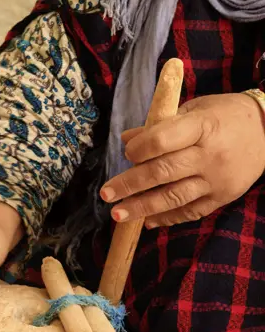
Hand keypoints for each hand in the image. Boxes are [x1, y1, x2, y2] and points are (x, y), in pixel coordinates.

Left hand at [100, 93, 264, 227]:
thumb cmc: (225, 116)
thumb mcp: (195, 109)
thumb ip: (161, 125)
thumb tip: (126, 140)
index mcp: (202, 126)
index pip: (163, 139)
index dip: (140, 148)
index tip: (126, 153)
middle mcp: (210, 155)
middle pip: (163, 172)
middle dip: (130, 185)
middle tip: (106, 194)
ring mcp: (217, 179)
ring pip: (174, 197)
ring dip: (142, 208)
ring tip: (118, 215)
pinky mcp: (223, 197)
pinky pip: (190, 212)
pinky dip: (167, 218)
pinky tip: (147, 221)